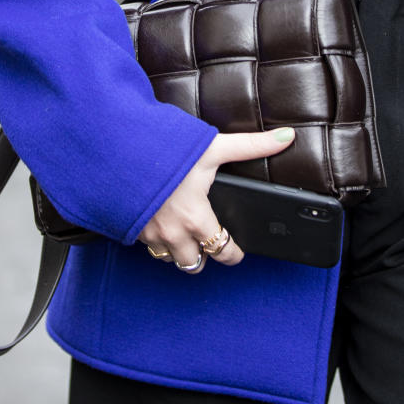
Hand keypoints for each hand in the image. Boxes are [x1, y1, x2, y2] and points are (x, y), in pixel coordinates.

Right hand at [138, 127, 295, 273]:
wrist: (117, 150)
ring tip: (183, 236)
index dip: (233, 255)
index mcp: (196, 219)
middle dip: (203, 258)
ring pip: (167, 258)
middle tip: (208, 244)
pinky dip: (153, 238)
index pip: (222, 252)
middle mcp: (172, 233)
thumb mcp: (212, 147)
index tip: (237, 251)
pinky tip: (157, 222)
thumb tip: (286, 138)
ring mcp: (148, 233)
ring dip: (176, 251)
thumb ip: (251, 145)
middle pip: (193, 265)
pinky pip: (144, 244)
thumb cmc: (165, 151)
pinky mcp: (129, 228)